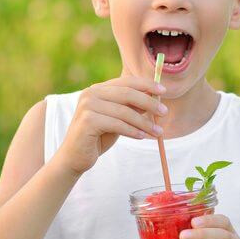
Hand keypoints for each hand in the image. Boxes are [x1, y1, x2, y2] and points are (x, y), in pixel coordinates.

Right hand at [52, 76, 166, 176]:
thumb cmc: (97, 137)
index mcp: (98, 89)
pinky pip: (117, 124)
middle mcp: (90, 93)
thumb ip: (131, 108)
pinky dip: (132, 131)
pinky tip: (142, 137)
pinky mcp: (87, 121)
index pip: (126, 81)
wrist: (74, 157)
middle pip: (127, 94)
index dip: (146, 84)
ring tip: (158, 132)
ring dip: (144, 122)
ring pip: (124, 111)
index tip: (163, 90)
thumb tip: (154, 99)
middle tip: (164, 112)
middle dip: (149, 103)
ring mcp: (87, 106)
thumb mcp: (117, 119)